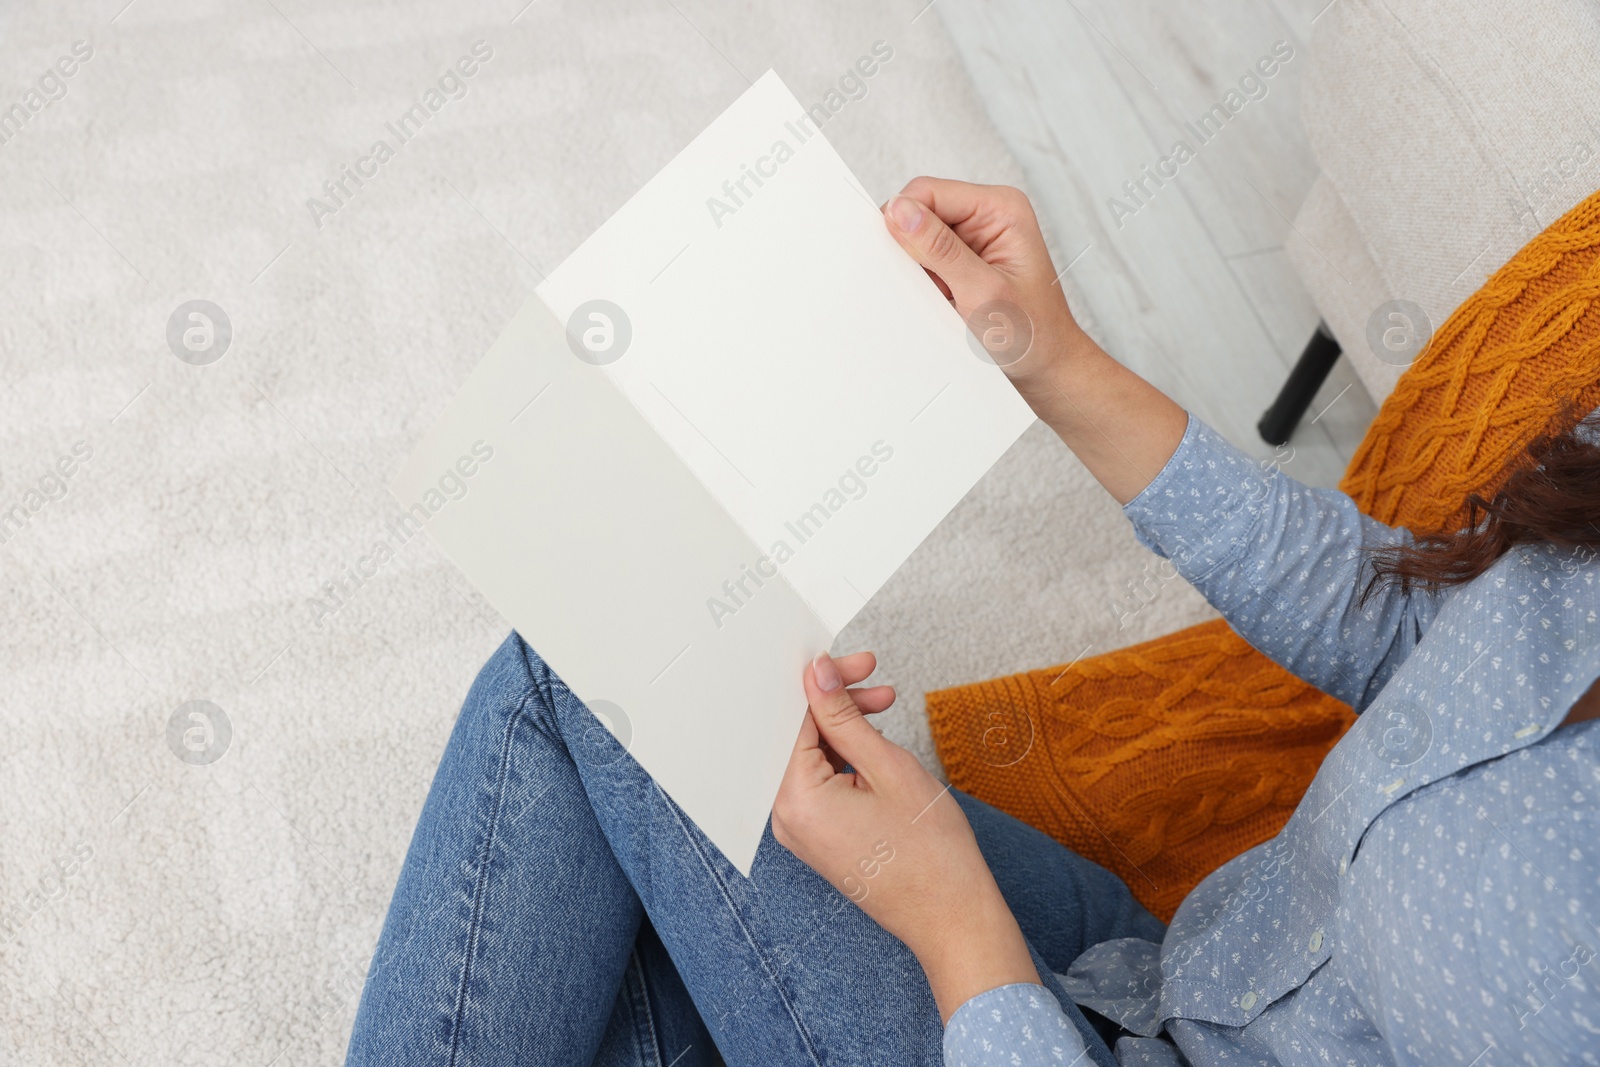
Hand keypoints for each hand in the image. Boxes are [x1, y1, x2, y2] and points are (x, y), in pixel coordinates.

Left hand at [772, 651, 1039, 1021]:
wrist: (953, 917)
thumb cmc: (931, 851)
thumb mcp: (888, 766)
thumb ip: (844, 717)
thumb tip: (816, 674)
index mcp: (796, 800)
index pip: (798, 719)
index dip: (829, 683)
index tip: (861, 663)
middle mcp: (787, 819)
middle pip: (800, 737)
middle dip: (838, 704)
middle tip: (880, 684)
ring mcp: (801, 832)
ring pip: (813, 758)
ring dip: (845, 729)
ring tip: (885, 711)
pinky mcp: (819, 838)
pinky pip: (821, 784)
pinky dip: (845, 759)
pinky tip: (874, 746)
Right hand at [881, 177, 1085, 393]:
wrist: (1046, 368)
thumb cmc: (1031, 332)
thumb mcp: (982, 291)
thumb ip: (939, 249)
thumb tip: (900, 210)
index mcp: (1000, 208)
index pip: (929, 192)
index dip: (904, 219)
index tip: (899, 257)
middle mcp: (987, 216)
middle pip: (921, 211)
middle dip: (911, 247)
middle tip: (930, 285)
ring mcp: (973, 239)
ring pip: (918, 238)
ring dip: (918, 269)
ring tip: (941, 297)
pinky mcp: (962, 261)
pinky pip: (925, 261)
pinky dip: (923, 282)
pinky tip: (941, 301)